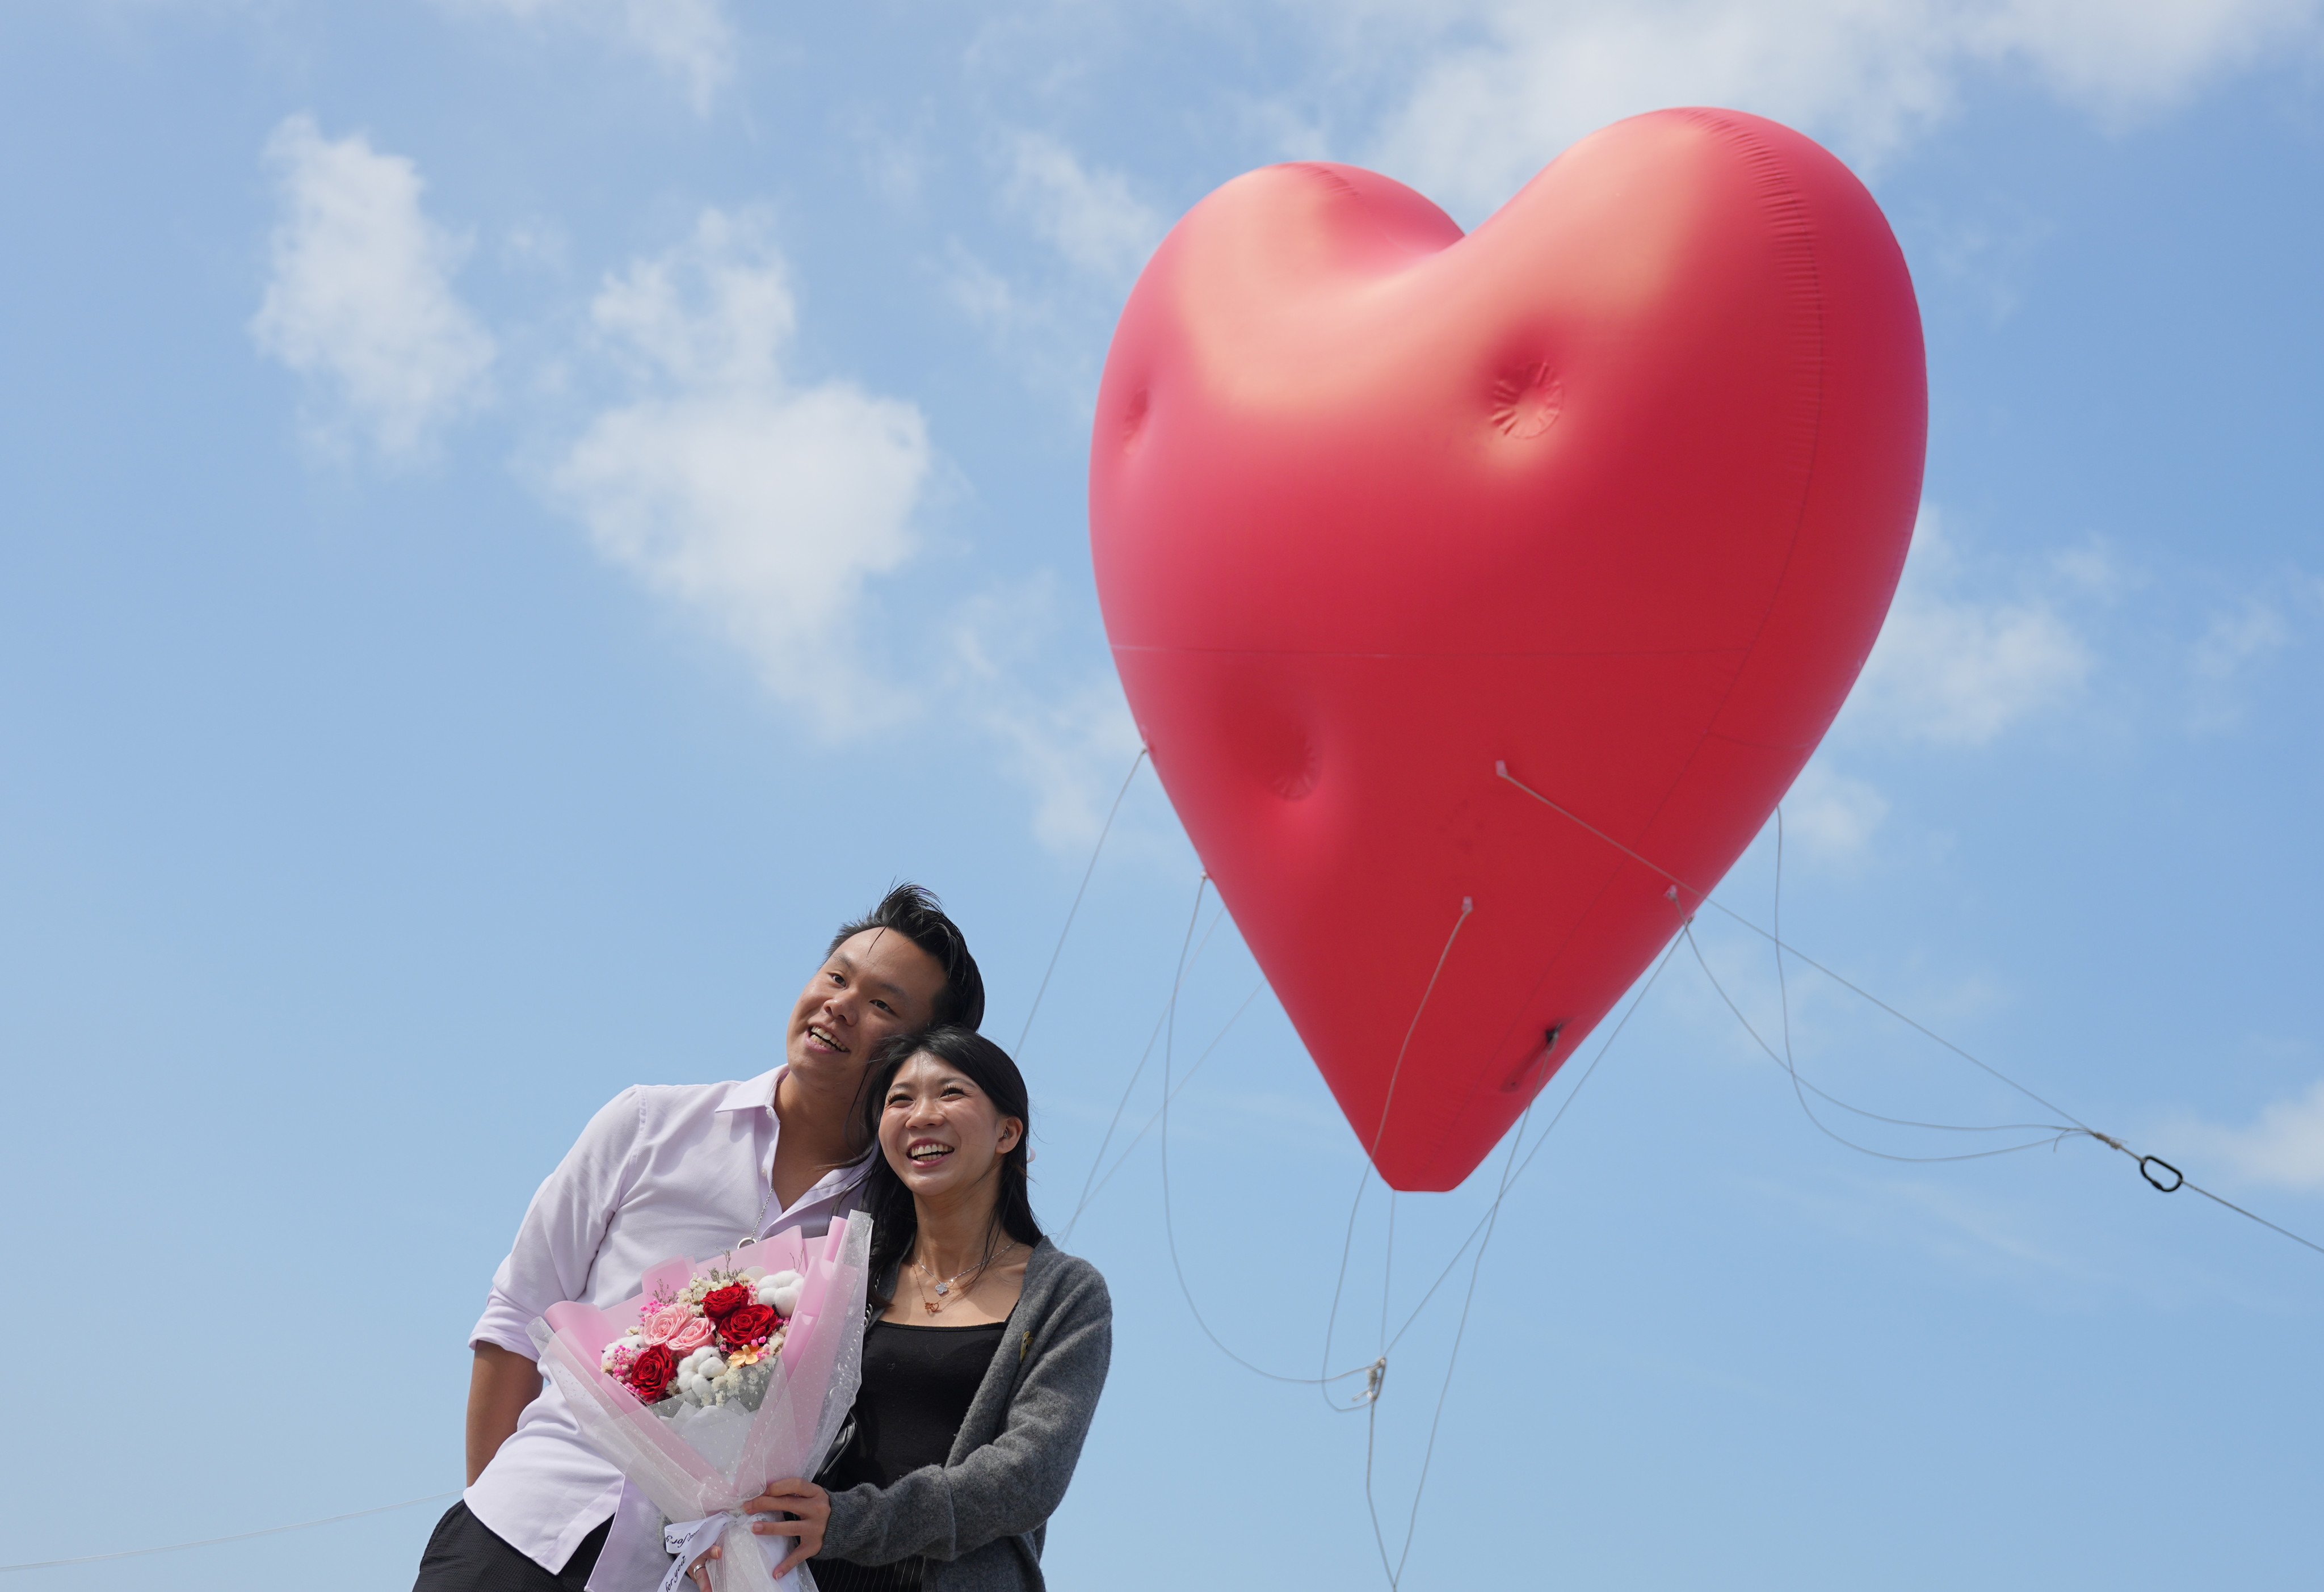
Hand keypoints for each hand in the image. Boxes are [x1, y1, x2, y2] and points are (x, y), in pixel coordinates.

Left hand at [697, 1480, 831, 1580]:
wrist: (848, 1524)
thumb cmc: (822, 1507)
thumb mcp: (815, 1496)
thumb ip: (797, 1494)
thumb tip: (766, 1493)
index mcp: (817, 1493)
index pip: (796, 1485)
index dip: (777, 1487)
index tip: (761, 1491)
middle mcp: (817, 1509)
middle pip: (788, 1504)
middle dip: (765, 1504)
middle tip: (747, 1507)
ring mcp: (817, 1528)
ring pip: (790, 1527)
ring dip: (771, 1528)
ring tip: (754, 1528)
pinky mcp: (815, 1545)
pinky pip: (799, 1555)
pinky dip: (787, 1564)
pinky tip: (775, 1572)